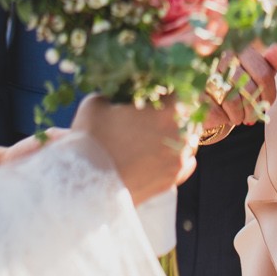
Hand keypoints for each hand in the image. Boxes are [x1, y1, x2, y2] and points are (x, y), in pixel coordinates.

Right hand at [71, 95, 196, 204]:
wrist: (86, 185)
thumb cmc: (91, 139)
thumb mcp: (97, 103)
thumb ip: (115, 94)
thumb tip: (118, 96)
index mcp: (170, 110)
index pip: (181, 91)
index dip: (168, 90)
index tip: (157, 91)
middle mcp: (181, 135)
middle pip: (190, 116)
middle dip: (175, 113)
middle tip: (157, 113)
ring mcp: (179, 160)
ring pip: (189, 141)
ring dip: (178, 135)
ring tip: (157, 135)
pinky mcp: (171, 181)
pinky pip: (185, 164)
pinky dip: (177, 157)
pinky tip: (163, 154)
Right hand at [205, 42, 276, 131]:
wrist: (212, 106)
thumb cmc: (239, 87)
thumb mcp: (260, 74)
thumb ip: (272, 61)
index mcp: (239, 48)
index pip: (263, 73)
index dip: (268, 93)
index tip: (266, 103)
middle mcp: (220, 56)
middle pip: (250, 88)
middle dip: (255, 107)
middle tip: (253, 114)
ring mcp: (206, 73)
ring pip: (234, 100)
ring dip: (242, 114)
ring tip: (240, 116)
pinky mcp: (196, 92)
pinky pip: (219, 110)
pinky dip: (227, 118)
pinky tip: (226, 116)